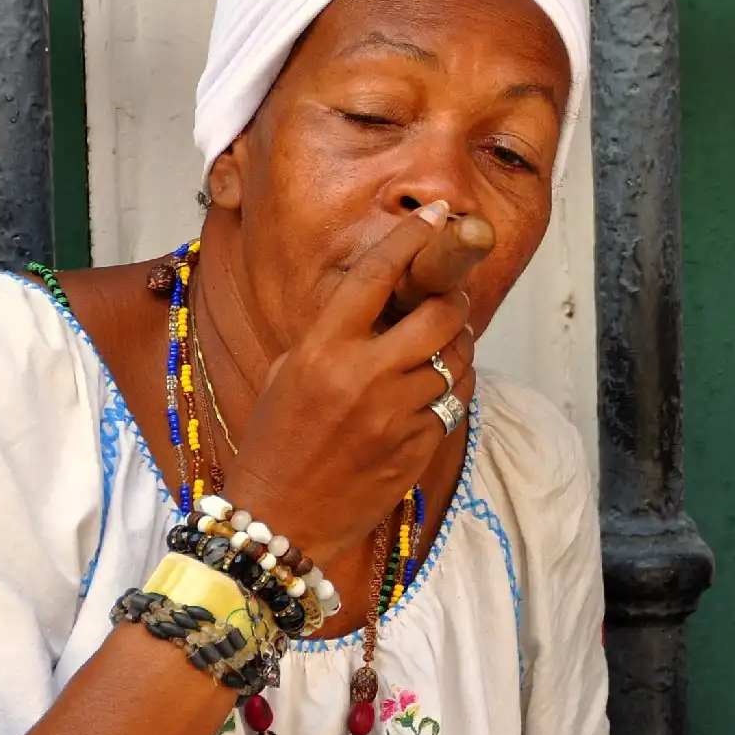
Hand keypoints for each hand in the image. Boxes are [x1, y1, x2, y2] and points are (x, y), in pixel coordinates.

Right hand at [219, 202, 477, 570]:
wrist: (281, 520)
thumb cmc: (277, 442)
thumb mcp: (289, 373)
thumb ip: (335, 333)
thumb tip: (386, 296)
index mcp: (322, 349)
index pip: (377, 274)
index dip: (413, 237)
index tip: (437, 214)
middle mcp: (362, 376)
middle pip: (440, 313)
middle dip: (452, 301)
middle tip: (447, 300)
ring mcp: (394, 414)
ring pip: (457, 358)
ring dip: (457, 346)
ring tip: (440, 348)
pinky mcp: (418, 447)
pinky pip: (454, 400)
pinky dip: (452, 388)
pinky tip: (432, 391)